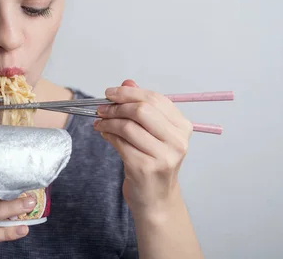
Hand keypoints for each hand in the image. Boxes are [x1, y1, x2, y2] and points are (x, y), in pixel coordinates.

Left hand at [93, 80, 191, 213]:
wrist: (156, 199)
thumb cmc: (153, 162)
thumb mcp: (152, 133)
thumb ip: (142, 106)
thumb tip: (127, 82)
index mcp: (182, 127)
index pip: (155, 99)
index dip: (130, 92)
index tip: (110, 92)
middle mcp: (177, 141)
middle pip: (142, 110)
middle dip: (117, 106)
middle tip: (101, 108)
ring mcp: (163, 156)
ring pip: (128, 126)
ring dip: (109, 121)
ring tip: (100, 122)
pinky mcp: (146, 168)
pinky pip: (120, 143)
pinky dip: (108, 135)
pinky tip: (104, 133)